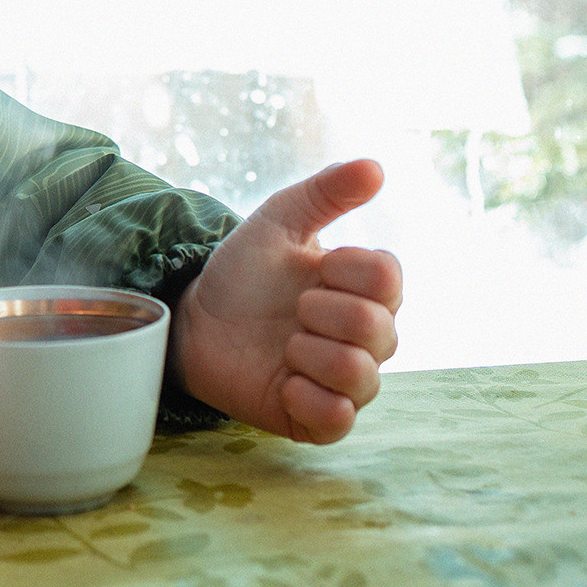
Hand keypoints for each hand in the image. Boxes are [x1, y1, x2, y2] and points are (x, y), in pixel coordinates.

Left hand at [171, 159, 402, 443]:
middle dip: (320, 312)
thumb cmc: (245, 272)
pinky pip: (339, 420)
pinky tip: (284, 382)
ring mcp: (345, 381)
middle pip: (379, 330)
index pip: (390, 279)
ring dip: (310, 354)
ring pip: (362, 376)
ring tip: (283, 345)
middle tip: (292, 308)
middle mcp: (367, 338)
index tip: (312, 266)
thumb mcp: (279, 221)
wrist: (195, 320)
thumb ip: (326, 191)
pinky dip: (308, 398)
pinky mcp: (319, 419)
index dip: (344, 270)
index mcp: (366, 290)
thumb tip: (375, 167)